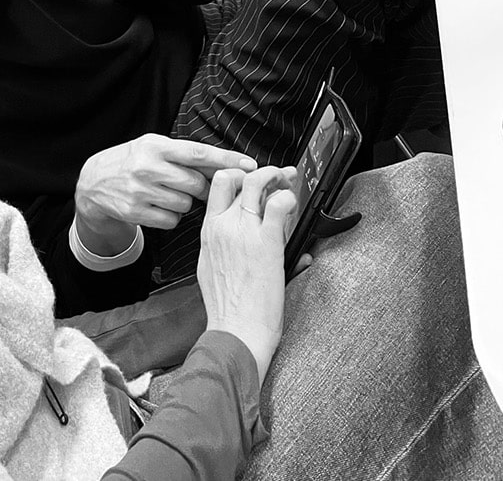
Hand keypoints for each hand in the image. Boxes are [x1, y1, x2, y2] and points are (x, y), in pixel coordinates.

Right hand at [75, 135, 258, 253]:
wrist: (94, 182)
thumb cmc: (132, 161)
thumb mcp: (154, 147)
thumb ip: (184, 155)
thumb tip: (225, 166)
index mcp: (155, 146)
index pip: (198, 153)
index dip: (226, 160)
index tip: (249, 165)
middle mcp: (148, 167)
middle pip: (196, 184)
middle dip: (201, 187)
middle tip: (194, 185)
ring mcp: (141, 191)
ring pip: (185, 204)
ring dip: (184, 202)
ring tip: (167, 193)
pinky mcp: (136, 212)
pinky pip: (172, 220)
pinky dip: (171, 216)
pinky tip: (158, 206)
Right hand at [198, 165, 296, 383]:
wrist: (236, 332)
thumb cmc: (227, 310)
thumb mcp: (211, 270)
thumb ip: (224, 249)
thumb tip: (242, 245)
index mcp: (209, 231)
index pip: (217, 185)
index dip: (236, 175)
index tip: (251, 178)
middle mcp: (223, 225)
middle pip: (236, 177)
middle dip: (259, 170)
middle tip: (276, 176)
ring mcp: (244, 231)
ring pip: (257, 182)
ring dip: (276, 176)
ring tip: (287, 182)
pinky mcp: (267, 242)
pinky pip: (279, 205)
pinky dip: (289, 198)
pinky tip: (293, 205)